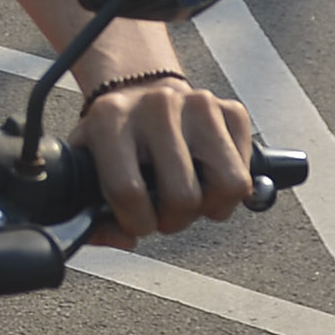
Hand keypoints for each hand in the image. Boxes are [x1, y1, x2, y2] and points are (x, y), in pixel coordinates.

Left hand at [72, 75, 256, 243]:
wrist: (142, 95)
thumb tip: (123, 239)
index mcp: (109, 119)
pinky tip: (207, 177)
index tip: (137, 222)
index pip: (128, 190)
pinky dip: (230, 190)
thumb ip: (89, 214)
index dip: (136, 222)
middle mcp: (156, 106)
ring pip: (227, 187)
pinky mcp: (232, 110)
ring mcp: (198, 105)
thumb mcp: (86, 169)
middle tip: (164, 210)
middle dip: (174, 220)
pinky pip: (247, 175)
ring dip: (210, 207)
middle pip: (183, 196)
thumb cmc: (115, 140)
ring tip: (190, 196)